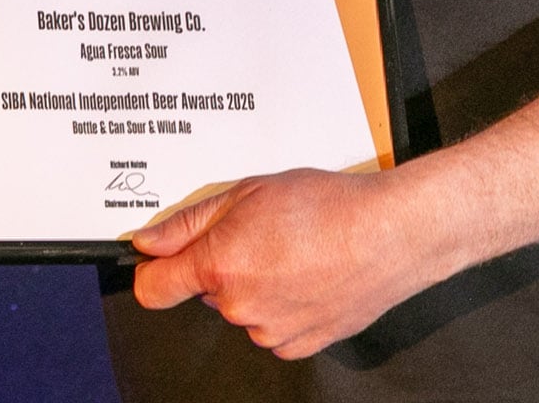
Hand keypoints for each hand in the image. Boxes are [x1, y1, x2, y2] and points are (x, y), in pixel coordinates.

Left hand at [129, 167, 438, 357]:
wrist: (391, 234)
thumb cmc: (328, 207)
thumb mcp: (244, 194)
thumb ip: (187, 223)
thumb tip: (147, 241)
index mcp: (220, 266)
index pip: (153, 288)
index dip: (151, 269)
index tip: (155, 260)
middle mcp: (241, 306)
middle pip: (205, 291)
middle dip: (219, 265)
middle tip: (256, 235)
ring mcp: (272, 330)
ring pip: (241, 308)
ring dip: (253, 286)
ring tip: (289, 253)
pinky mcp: (301, 344)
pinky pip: (272, 327)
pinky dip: (280, 306)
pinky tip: (304, 277)